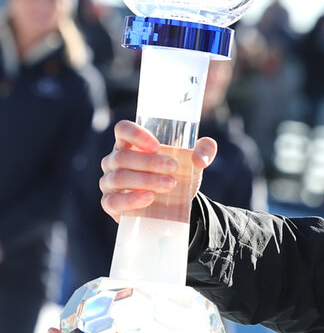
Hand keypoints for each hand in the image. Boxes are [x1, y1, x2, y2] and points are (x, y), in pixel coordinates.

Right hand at [99, 120, 217, 222]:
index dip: (136, 134)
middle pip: (122, 157)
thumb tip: (200, 159)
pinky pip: (112, 201)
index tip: (157, 146)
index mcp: (130, 143)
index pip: (123, 129)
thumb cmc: (176, 172)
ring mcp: (109, 181)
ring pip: (119, 178)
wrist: (174, 203)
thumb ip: (205, 149)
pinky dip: (130, 200)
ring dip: (145, 181)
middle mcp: (115, 159)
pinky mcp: (110, 203)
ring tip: (170, 184)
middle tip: (174, 169)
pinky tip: (149, 198)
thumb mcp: (193, 159)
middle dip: (150, 163)